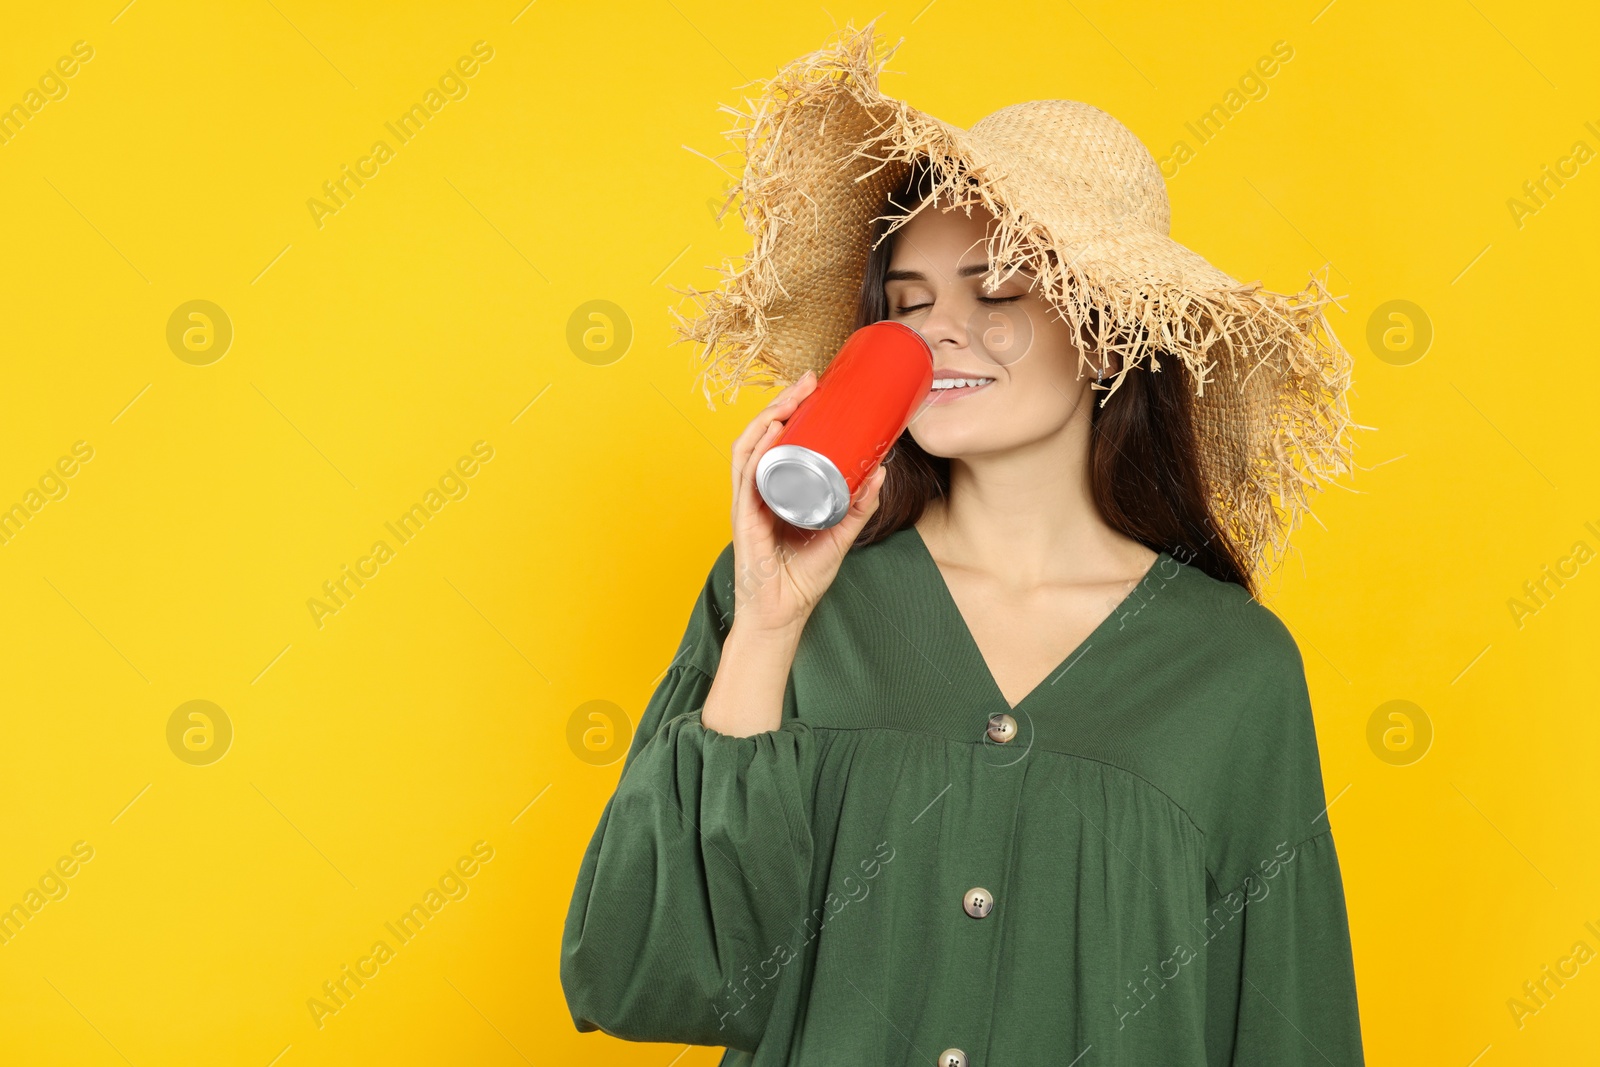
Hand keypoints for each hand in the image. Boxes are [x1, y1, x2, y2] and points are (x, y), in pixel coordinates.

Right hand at [727, 369, 889, 639]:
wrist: (782, 615)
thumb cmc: (802, 578)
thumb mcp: (839, 534)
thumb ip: (858, 506)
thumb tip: (882, 472)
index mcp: (776, 489)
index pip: (777, 439)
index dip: (792, 408)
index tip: (816, 386)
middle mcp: (757, 490)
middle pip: (762, 435)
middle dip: (782, 402)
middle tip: (808, 381)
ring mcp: (748, 503)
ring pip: (750, 448)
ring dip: (768, 417)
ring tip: (792, 397)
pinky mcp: (745, 519)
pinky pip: (747, 478)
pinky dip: (758, 452)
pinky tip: (772, 433)